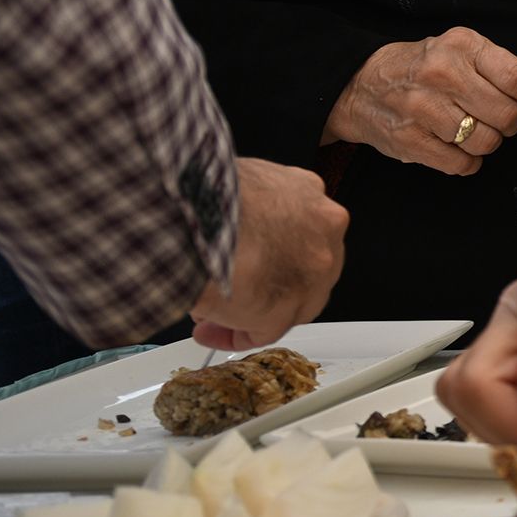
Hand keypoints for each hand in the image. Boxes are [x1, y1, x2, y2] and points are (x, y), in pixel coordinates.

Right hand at [189, 159, 348, 350]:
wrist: (194, 214)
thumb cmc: (204, 193)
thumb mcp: (237, 181)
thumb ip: (250, 205)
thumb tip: (226, 223)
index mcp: (307, 195)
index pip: (298, 232)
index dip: (270, 253)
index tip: (245, 261)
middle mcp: (321, 232)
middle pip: (298, 269)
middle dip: (264, 284)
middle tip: (229, 291)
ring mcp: (311, 273)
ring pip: (287, 301)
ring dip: (249, 311)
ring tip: (210, 314)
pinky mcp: (289, 308)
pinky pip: (265, 330)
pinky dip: (236, 334)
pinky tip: (211, 331)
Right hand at [322, 27, 516, 173]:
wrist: (360, 85)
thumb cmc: (420, 68)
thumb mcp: (458, 50)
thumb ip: (498, 68)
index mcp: (462, 47)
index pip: (516, 76)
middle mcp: (443, 74)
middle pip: (506, 114)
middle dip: (511, 124)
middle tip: (499, 120)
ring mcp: (424, 108)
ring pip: (486, 142)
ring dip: (487, 142)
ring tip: (470, 129)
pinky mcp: (410, 139)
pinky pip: (461, 163)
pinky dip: (467, 161)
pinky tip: (456, 146)